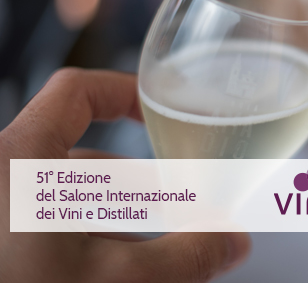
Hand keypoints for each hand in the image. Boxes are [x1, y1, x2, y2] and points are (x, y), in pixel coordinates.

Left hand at [0, 68, 250, 282]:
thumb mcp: (114, 279)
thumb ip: (184, 258)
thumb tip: (233, 243)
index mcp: (20, 161)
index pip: (77, 94)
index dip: (126, 95)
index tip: (165, 113)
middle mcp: (2, 178)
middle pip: (85, 161)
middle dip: (143, 188)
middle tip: (183, 210)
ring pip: (66, 203)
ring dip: (119, 223)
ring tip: (159, 251)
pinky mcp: (3, 245)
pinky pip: (46, 230)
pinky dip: (86, 243)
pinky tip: (118, 268)